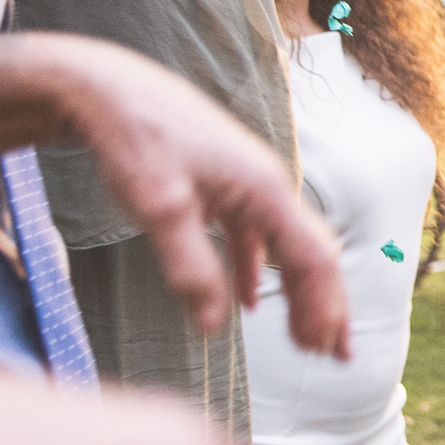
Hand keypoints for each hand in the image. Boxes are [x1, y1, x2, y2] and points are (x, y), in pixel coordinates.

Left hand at [38, 35, 350, 356]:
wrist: (108, 87)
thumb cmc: (136, 139)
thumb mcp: (159, 209)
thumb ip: (191, 268)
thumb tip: (215, 328)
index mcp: (265, 191)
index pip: (314, 258)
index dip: (324, 307)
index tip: (325, 353)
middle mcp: (267, 186)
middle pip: (312, 253)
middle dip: (326, 306)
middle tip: (336, 357)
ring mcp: (245, 184)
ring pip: (286, 246)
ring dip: (297, 292)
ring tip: (305, 336)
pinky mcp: (221, 184)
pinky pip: (254, 236)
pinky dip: (257, 271)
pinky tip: (246, 301)